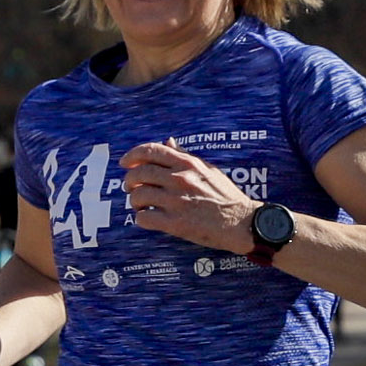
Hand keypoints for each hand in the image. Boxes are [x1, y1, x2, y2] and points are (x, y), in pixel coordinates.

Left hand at [120, 141, 259, 253]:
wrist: (241, 223)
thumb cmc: (227, 196)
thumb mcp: (208, 169)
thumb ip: (186, 155)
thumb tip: (168, 142)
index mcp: (187, 164)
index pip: (151, 151)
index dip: (132, 155)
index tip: (125, 162)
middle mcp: (180, 179)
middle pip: (139, 173)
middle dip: (130, 181)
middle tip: (131, 188)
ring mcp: (176, 201)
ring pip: (138, 196)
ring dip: (135, 201)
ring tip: (141, 205)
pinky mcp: (176, 224)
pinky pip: (145, 218)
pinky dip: (142, 219)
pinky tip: (148, 219)